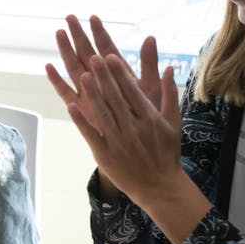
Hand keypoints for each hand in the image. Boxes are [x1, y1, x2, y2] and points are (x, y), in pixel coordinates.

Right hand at [45, 14, 165, 133]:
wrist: (139, 144)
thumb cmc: (147, 116)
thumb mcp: (151, 88)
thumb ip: (148, 63)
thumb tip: (151, 36)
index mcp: (118, 75)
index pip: (107, 48)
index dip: (100, 33)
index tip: (93, 16)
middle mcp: (101, 82)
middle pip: (87, 54)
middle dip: (79, 35)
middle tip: (69, 17)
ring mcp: (90, 94)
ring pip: (74, 68)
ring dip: (66, 51)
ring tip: (59, 34)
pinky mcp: (82, 109)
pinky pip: (67, 93)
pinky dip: (58, 81)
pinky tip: (49, 67)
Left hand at [69, 51, 184, 203]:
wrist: (159, 186)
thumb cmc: (166, 152)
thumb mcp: (174, 122)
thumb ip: (170, 94)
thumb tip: (169, 68)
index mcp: (150, 118)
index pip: (132, 91)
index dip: (119, 73)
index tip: (109, 56)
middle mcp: (133, 128)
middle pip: (115, 98)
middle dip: (104, 77)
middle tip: (92, 57)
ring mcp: (118, 141)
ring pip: (103, 113)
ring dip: (92, 94)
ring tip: (83, 75)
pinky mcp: (105, 154)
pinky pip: (91, 135)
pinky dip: (80, 121)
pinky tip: (70, 106)